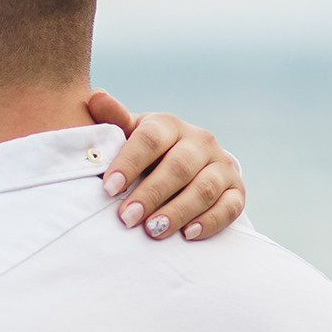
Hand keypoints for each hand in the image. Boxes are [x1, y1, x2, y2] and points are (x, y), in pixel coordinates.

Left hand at [86, 90, 245, 241]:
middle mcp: (199, 141)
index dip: (130, 163)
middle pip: (178, 166)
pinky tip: (188, 235)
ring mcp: (220, 165)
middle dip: (151, 194)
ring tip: (153, 231)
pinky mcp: (236, 190)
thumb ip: (113, 121)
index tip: (109, 188)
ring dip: (178, 211)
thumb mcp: (127, 134)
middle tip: (127, 218)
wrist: (186, 163)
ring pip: (204, 188)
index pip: (151, 139)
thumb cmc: (145, 152)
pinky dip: (209, 222)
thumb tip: (95, 97)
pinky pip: (229, 206)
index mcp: (168, 125)